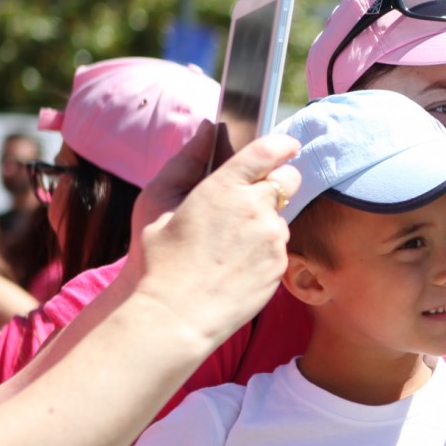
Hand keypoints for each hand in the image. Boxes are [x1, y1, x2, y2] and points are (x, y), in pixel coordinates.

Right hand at [128, 124, 299, 345]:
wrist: (174, 315)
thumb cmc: (157, 257)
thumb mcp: (157, 200)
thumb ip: (186, 160)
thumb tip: (207, 130)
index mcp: (225, 187)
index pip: (269, 151)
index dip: (282, 144)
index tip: (285, 144)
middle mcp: (257, 209)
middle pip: (289, 180)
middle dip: (276, 181)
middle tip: (251, 196)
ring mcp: (272, 239)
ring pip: (282, 216)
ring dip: (265, 220)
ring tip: (229, 243)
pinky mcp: (279, 265)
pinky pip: (279, 247)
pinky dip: (264, 249)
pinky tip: (235, 264)